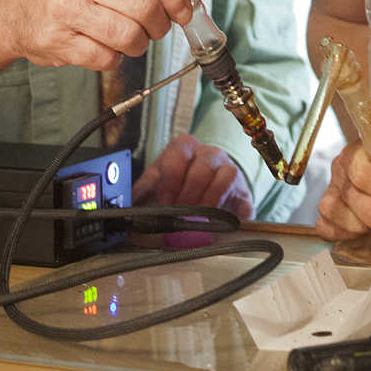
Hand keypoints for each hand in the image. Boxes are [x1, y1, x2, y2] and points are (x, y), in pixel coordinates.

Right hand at [0, 0, 203, 70]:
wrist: (7, 5)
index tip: (183, 10)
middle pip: (145, 5)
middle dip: (159, 24)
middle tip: (155, 27)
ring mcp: (65, 5)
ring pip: (129, 35)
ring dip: (138, 44)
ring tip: (128, 37)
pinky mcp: (56, 39)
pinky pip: (105, 58)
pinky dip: (113, 57)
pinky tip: (102, 45)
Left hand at [132, 133, 255, 219]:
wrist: (213, 187)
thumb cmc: (182, 181)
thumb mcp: (160, 179)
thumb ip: (144, 187)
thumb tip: (125, 202)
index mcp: (186, 147)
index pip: (178, 152)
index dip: (170, 180)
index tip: (165, 201)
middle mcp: (210, 154)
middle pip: (201, 167)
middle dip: (188, 195)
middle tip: (180, 214)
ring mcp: (229, 170)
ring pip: (225, 176)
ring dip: (209, 202)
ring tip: (198, 219)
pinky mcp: (244, 192)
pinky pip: (245, 199)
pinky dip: (235, 213)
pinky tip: (225, 224)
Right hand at [316, 143, 370, 241]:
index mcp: (363, 151)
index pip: (356, 160)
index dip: (367, 175)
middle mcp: (344, 170)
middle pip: (348, 191)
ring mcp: (335, 193)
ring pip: (332, 209)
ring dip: (356, 225)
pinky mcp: (332, 216)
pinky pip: (325, 226)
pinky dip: (339, 234)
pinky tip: (360, 237)